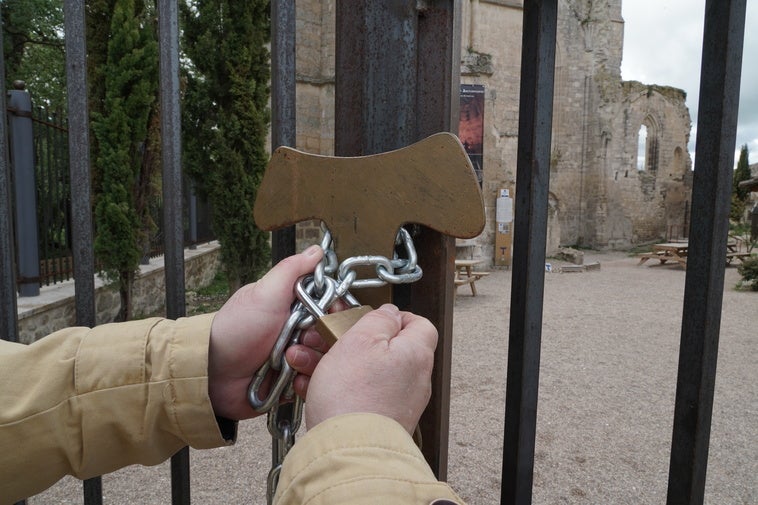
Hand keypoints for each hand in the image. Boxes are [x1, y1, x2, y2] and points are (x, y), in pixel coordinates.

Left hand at [208, 245, 328, 419]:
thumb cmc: (237, 330)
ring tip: (288, 360)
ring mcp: (299, 358)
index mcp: (297, 307)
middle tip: (302, 339)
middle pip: (335, 336)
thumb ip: (292, 269)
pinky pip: (315, 384)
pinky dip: (305, 384)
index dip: (337, 312)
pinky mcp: (295, 383)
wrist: (215, 374)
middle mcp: (301, 331)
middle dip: (321, 340)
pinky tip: (290, 380)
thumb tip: (317, 250)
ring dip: (310, 361)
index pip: (334, 307)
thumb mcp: (265, 293)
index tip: (330, 315)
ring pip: (328, 362)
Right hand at [303, 304, 437, 433]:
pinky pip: (355, 395)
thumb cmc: (354, 396)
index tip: (368, 315)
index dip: (392, 315)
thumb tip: (389, 311)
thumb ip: (378, 319)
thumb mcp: (361, 339)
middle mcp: (412, 379)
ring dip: (332, 361)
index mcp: (415, 354)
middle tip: (323, 338)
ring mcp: (396, 402)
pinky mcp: (377, 420)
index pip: (418, 324)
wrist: (347, 452)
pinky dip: (333, 387)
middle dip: (346, 339)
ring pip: (363, 371)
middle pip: (382, 347)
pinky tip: (309, 386)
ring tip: (305, 361)